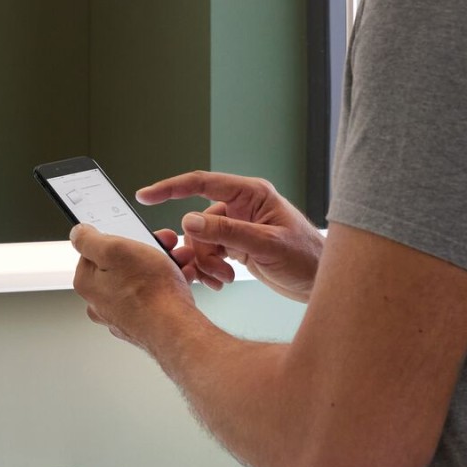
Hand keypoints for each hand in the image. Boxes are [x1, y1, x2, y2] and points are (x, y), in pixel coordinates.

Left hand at [71, 224, 195, 350]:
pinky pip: (155, 295)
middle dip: (147, 250)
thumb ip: (90, 239)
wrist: (176, 329)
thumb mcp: (115, 250)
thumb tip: (78, 233)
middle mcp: (101, 301)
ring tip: (180, 260)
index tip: (133, 233)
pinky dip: (169, 284)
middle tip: (165, 244)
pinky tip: (182, 278)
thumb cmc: (149, 292)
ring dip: (163, 264)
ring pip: (142, 278)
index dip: (118, 236)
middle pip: (121, 263)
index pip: (94, 250)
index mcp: (88, 283)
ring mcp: (123, 313)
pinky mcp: (143, 322)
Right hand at [137, 171, 322, 301]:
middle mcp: (241, 207)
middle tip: (213, 270)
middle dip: (199, 248)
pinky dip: (209, 269)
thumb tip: (189, 221)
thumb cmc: (307, 257)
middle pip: (197, 221)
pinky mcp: (236, 246)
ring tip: (224, 278)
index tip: (146, 196)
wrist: (321, 283)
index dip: (170, 188)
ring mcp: (237, 227)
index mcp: (251, 194)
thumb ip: (227, 232)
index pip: (202, 183)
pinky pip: (208, 254)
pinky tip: (221, 280)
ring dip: (206, 263)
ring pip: (200, 241)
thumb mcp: (267, 245)